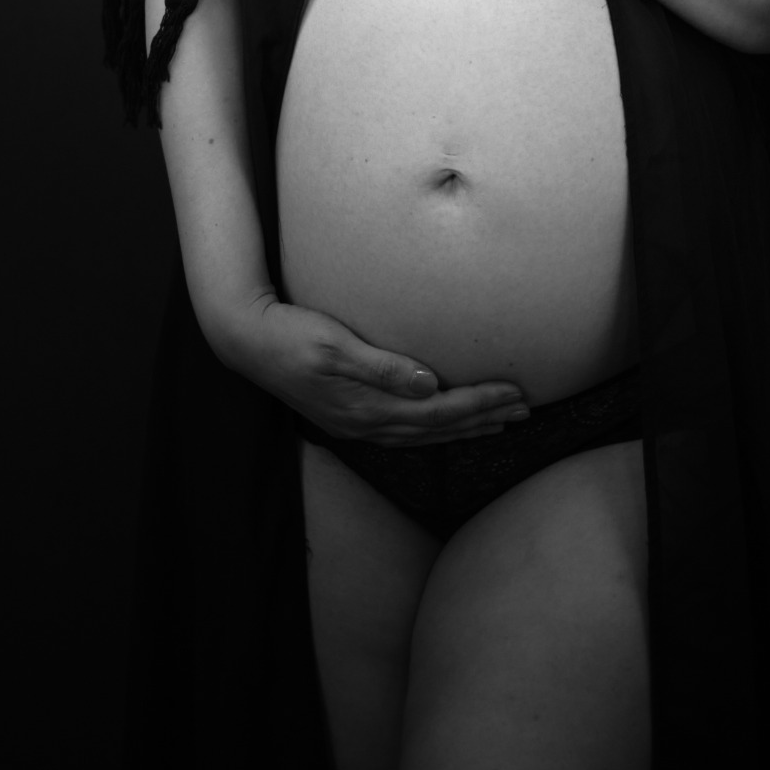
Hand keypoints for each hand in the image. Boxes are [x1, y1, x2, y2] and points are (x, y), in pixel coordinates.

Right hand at [222, 296, 527, 445]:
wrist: (244, 340)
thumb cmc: (289, 334)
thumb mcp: (333, 345)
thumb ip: (381, 367)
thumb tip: (430, 385)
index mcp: (367, 408)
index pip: (438, 412)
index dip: (479, 404)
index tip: (516, 393)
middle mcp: (366, 424)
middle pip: (438, 429)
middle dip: (483, 420)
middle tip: (525, 411)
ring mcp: (355, 425)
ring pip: (423, 435)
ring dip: (463, 428)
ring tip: (498, 423)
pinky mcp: (347, 417)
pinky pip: (404, 432)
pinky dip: (433, 430)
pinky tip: (443, 424)